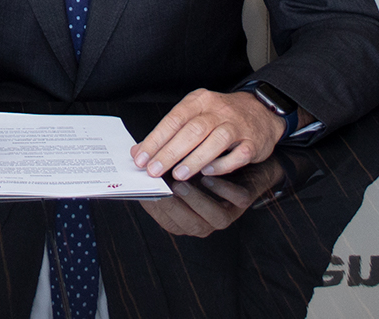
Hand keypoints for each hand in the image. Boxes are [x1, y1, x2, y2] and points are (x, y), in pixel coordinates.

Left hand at [132, 89, 284, 180]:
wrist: (262, 111)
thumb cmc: (222, 116)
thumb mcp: (194, 115)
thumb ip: (168, 133)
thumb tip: (139, 152)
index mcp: (200, 101)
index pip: (174, 119)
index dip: (156, 139)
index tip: (141, 158)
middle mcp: (219, 110)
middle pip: (192, 130)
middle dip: (170, 152)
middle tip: (154, 170)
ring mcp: (238, 125)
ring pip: (216, 140)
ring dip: (195, 159)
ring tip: (178, 175)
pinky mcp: (253, 142)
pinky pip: (238, 154)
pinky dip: (222, 164)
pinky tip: (208, 172)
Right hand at [138, 159, 285, 237]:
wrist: (241, 156)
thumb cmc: (203, 163)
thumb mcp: (177, 164)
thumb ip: (158, 162)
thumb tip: (133, 153)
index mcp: (188, 217)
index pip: (169, 222)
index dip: (157, 210)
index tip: (146, 193)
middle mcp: (207, 220)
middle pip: (191, 225)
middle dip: (175, 208)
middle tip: (162, 189)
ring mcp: (228, 211)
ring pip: (215, 218)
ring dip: (197, 202)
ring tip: (182, 183)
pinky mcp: (245, 198)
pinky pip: (237, 200)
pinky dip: (223, 189)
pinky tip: (209, 176)